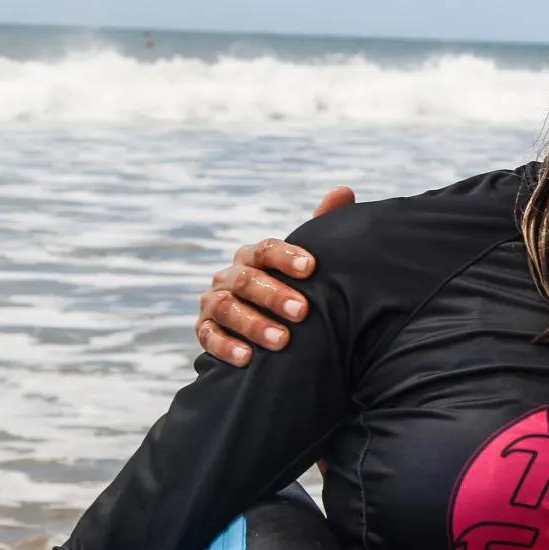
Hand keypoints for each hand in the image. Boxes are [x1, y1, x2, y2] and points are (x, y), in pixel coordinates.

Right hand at [195, 187, 354, 366]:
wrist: (270, 325)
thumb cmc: (293, 287)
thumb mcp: (307, 262)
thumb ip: (322, 227)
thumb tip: (343, 191)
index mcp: (255, 256)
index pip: (266, 249)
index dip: (287, 257)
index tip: (312, 267)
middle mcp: (230, 275)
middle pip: (246, 280)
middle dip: (273, 295)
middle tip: (302, 311)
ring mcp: (215, 302)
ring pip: (226, 308)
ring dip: (253, 324)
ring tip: (282, 340)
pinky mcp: (205, 329)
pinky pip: (208, 337)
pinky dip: (226, 347)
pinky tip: (247, 359)